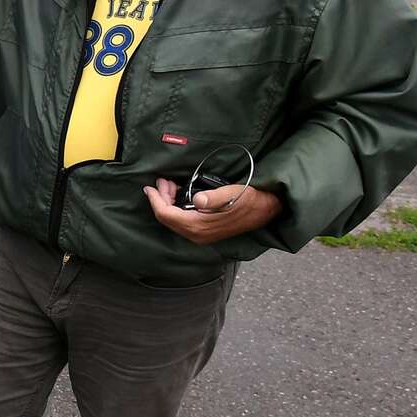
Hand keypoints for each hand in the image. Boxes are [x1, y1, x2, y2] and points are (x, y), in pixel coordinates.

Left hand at [143, 177, 281, 245]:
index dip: (155, 200)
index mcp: (199, 226)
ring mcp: (199, 235)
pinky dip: (176, 207)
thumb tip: (198, 200)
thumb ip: (214, 197)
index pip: (166, 214)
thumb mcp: (233, 194)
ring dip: (168, 202)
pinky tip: (179, 194)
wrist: (266, 211)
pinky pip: (181, 220)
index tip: (149, 186)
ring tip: (170, 184)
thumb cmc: (250, 199)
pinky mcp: (204, 232)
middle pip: (167, 218)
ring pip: (173, 220)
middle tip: (163, 181)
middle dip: (161, 198)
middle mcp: (196, 235)